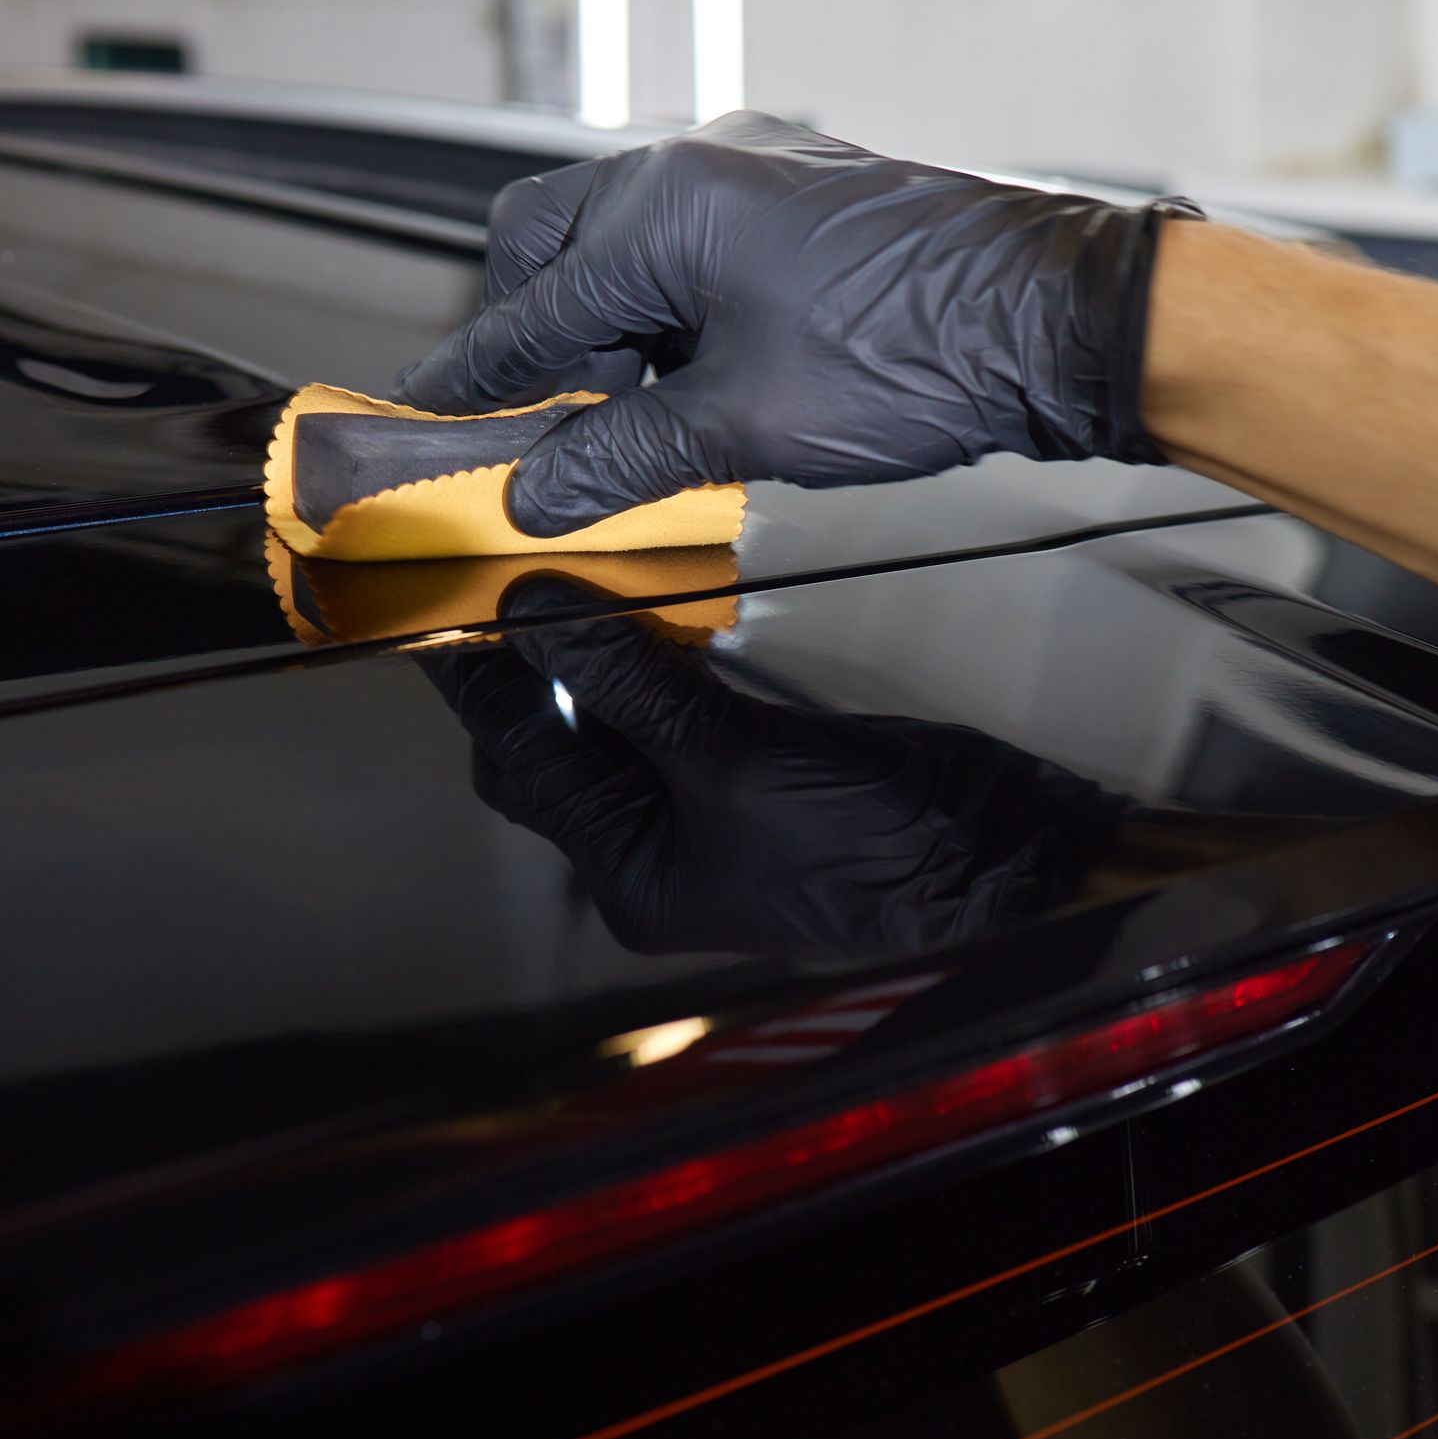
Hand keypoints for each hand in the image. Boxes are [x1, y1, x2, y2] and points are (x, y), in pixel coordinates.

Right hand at [395, 112, 1182, 535]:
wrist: (1063, 319)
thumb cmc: (926, 354)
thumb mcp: (749, 428)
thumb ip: (624, 458)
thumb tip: (539, 491)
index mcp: (667, 208)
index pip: (528, 307)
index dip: (473, 380)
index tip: (430, 422)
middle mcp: (703, 164)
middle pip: (553, 241)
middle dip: (534, 336)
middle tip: (543, 426)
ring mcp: (759, 169)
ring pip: (628, 239)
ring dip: (610, 326)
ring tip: (639, 421)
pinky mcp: (806, 194)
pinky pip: (697, 239)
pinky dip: (671, 306)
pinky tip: (700, 377)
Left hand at [419, 578, 1123, 959]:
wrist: (995, 851)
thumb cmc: (861, 840)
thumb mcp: (732, 761)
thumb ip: (630, 684)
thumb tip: (531, 609)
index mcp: (629, 872)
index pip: (519, 763)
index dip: (477, 684)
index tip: (440, 601)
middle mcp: (654, 844)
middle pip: (557, 740)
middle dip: (528, 663)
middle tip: (501, 569)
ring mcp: (707, 804)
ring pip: (618, 713)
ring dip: (595, 649)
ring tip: (566, 567)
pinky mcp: (758, 762)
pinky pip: (680, 700)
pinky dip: (658, 651)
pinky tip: (652, 598)